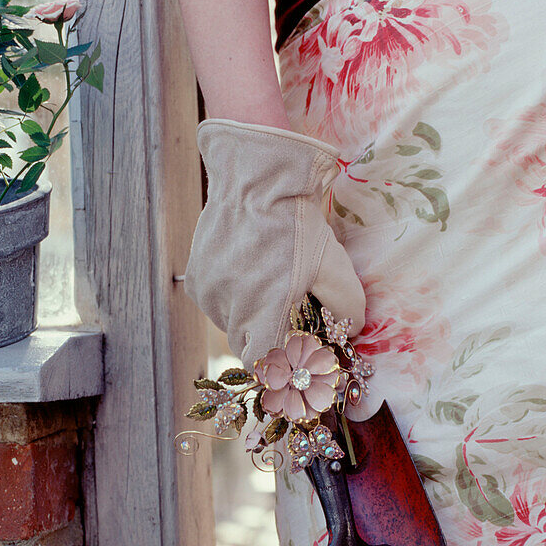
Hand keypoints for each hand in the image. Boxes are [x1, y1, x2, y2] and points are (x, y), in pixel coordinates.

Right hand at [183, 119, 365, 367]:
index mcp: (263, 315)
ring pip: (230, 325)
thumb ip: (347, 308)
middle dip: (269, 341)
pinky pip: (215, 303)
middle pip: (249, 346)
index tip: (296, 353)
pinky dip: (232, 299)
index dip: (281, 364)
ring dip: (250, 319)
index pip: (265, 365)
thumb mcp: (335, 267)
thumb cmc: (299, 225)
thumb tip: (349, 330)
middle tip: (290, 322)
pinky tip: (249, 274)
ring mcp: (209, 295)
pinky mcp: (196, 277)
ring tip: (270, 289)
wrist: (256, 180)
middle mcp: (229, 310)